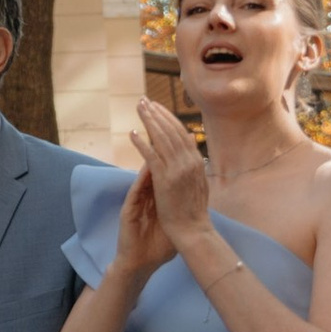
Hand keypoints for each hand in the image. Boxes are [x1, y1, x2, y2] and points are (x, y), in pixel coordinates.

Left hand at [133, 98, 216, 257]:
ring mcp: (178, 170)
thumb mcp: (198, 184)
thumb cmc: (193, 212)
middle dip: (157, 113)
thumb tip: (190, 147)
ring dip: (149, 121)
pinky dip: (142, 143)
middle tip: (143, 100)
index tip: (157, 107)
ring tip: (138, 108)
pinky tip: (132, 133)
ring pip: (161, 139)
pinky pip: (151, 156)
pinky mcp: (165, 180)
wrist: (193, 231)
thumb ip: (193, 165)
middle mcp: (189, 162)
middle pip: (170, 131)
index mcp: (197, 162)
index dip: (168, 118)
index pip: (181, 133)